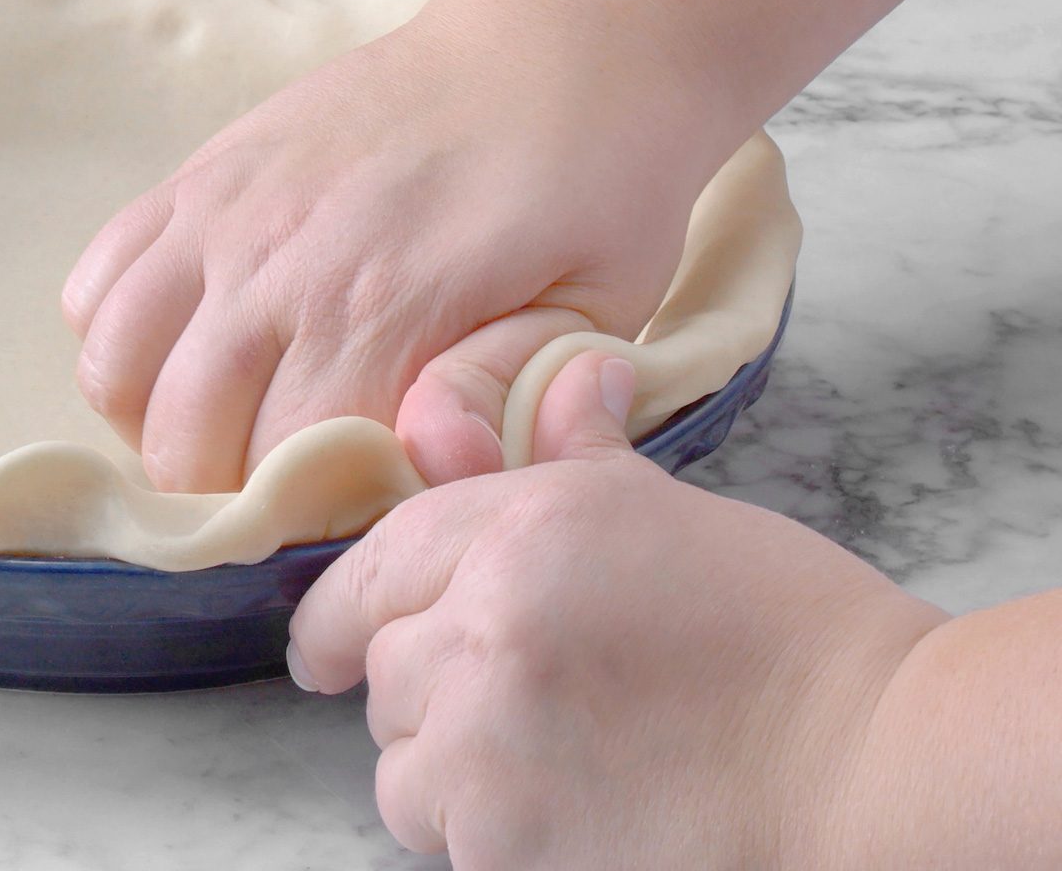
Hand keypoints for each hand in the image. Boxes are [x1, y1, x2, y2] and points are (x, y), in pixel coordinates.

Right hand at [62, 0, 717, 491]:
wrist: (559, 42)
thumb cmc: (592, 183)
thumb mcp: (595, 311)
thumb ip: (502, 398)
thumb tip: (420, 461)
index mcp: (378, 315)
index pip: (275, 476)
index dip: (307, 517)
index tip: (350, 510)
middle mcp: (274, 266)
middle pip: (177, 441)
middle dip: (226, 489)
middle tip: (291, 477)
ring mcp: (221, 212)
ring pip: (113, 368)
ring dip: (156, 416)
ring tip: (225, 416)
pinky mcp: (199, 173)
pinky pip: (95, 281)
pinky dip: (119, 333)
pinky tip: (188, 342)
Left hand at [287, 352, 947, 867]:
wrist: (868, 762)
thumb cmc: (787, 631)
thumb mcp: (674, 515)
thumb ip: (583, 454)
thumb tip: (575, 373)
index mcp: (518, 531)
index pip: (372, 566)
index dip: (341, 612)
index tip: (328, 648)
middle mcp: (482, 625)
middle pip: (382, 671)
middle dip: (427, 690)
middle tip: (513, 701)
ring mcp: (485, 739)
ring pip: (400, 765)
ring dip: (448, 769)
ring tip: (546, 759)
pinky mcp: (503, 842)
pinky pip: (444, 836)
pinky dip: (485, 833)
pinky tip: (568, 808)